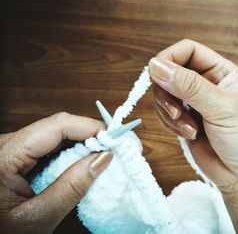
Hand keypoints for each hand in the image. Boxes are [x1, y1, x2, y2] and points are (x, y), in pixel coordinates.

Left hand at [0, 112, 112, 232]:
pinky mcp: (19, 155)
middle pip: (59, 127)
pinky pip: (51, 147)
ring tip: (106, 155)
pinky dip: (72, 153)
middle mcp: (8, 143)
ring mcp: (14, 148)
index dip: (90, 127)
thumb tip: (104, 158)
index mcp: (5, 154)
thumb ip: (71, 187)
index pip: (57, 125)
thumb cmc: (2, 233)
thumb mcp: (38, 217)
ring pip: (57, 135)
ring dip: (83, 144)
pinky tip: (86, 162)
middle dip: (91, 135)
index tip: (116, 138)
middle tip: (117, 147)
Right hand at [149, 39, 237, 232]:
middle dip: (168, 93)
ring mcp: (194, 103)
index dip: (169, 58)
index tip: (156, 74)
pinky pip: (165, 115)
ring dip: (170, 113)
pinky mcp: (185, 121)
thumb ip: (188, 86)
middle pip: (170, 73)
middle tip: (177, 112)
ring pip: (164, 95)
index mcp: (220, 71)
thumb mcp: (220, 108)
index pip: (187, 51)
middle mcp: (205, 84)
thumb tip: (156, 65)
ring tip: (191, 129)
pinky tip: (190, 135)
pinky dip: (171, 125)